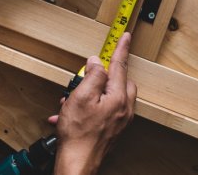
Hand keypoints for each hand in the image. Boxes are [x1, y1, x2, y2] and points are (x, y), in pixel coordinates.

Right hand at [50, 33, 136, 174]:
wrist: (77, 165)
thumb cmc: (78, 135)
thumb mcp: (81, 97)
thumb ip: (92, 76)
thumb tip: (97, 63)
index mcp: (118, 97)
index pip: (120, 65)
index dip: (122, 48)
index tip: (126, 36)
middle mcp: (124, 109)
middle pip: (119, 81)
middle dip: (104, 76)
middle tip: (86, 76)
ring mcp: (120, 121)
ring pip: (110, 97)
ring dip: (92, 94)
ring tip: (71, 101)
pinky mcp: (113, 130)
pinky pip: (104, 111)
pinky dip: (90, 108)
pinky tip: (71, 115)